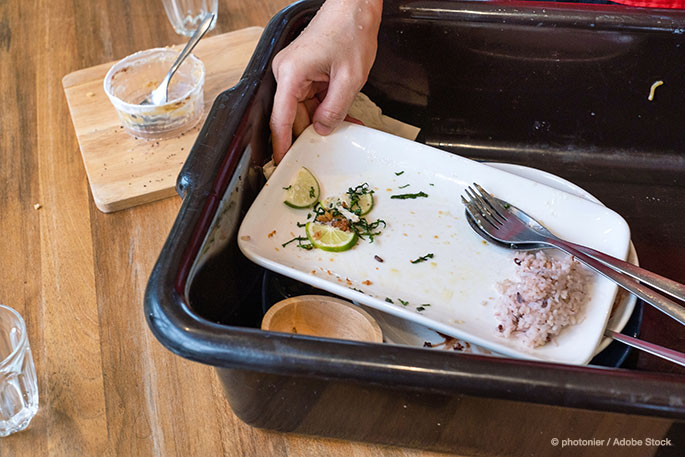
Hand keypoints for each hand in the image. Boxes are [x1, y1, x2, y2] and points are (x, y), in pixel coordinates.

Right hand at [270, 0, 381, 162]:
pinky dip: (327, 108)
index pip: (281, 118)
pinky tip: (344, 117)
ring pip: (305, 109)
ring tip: (347, 128)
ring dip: (324, 121)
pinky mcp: (304, 72)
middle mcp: (287, 73)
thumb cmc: (350, 31)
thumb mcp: (350, 78)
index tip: (282, 164)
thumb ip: (335, 108)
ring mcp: (294, 72)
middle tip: (327, 151)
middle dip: (313, 133)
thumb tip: (323, 130)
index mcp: (291, 73)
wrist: (355, 6)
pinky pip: (312, 98)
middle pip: (294, 116)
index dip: (281, 144)